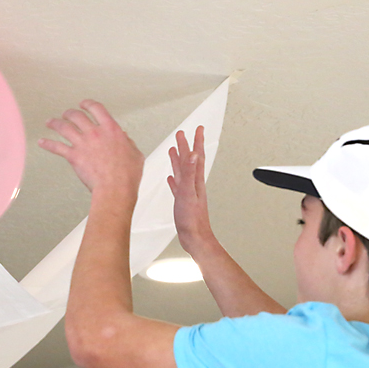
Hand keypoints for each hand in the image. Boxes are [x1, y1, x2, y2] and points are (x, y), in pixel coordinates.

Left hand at [39, 100, 143, 196]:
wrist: (115, 187)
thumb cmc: (127, 174)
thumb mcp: (135, 153)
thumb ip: (127, 142)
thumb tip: (123, 138)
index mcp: (111, 129)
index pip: (97, 109)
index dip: (88, 104)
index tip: (84, 104)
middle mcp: (95, 133)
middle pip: (77, 115)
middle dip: (69, 113)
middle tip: (66, 114)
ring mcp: (83, 144)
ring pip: (64, 127)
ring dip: (55, 123)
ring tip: (50, 122)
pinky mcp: (73, 156)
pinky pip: (56, 147)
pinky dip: (47, 144)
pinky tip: (41, 142)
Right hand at [167, 126, 215, 255]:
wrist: (195, 238)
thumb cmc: (192, 219)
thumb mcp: (188, 193)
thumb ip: (189, 173)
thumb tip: (193, 154)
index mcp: (195, 181)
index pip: (196, 156)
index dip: (196, 142)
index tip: (197, 128)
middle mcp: (193, 184)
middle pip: (189, 161)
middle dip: (186, 146)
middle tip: (183, 134)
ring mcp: (188, 193)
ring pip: (182, 172)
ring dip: (178, 160)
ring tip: (174, 151)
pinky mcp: (183, 202)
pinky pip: (177, 186)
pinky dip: (174, 180)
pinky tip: (171, 179)